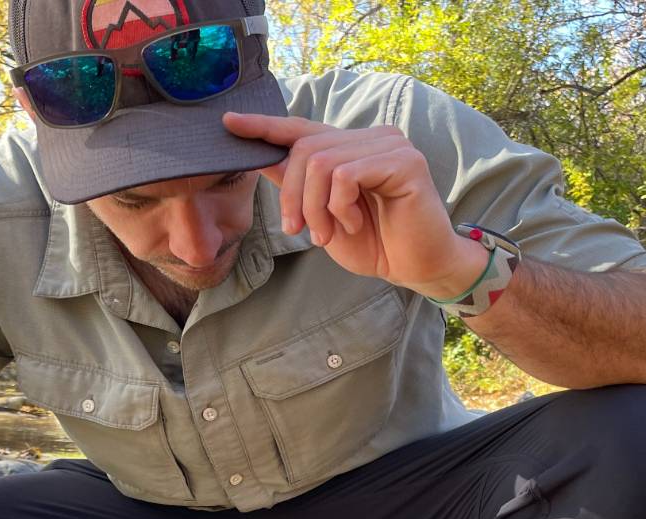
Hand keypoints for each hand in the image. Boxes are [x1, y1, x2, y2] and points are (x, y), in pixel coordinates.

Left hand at [222, 112, 483, 297]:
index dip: (264, 126)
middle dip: (292, 195)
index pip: (301, 128)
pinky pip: (346, 174)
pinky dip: (339, 206)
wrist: (416, 267)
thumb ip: (298, 186)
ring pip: (321, 162)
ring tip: (328, 234)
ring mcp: (389, 145)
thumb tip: (262, 159)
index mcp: (349, 148)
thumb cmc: (375, 244)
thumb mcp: (323, 216)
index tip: (229, 123)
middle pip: (305, 148)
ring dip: (314, 207)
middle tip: (297, 231)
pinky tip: (355, 223)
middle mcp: (370, 138)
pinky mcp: (403, 161)